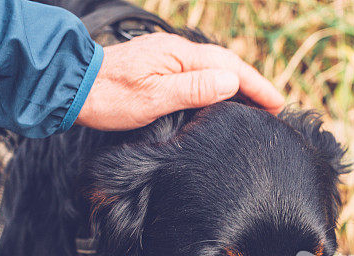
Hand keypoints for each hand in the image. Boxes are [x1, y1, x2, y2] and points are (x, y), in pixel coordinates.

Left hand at [75, 32, 283, 130]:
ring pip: (211, 69)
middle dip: (251, 84)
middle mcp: (176, 52)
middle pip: (225, 65)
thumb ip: (193, 89)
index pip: (230, 68)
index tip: (278, 103)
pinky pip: (196, 73)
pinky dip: (214, 84)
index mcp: (180, 55)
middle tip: (273, 106)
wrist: (75, 88)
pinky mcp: (157, 68)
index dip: (256, 86)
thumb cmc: (110, 97)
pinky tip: (216, 98)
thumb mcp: (154, 98)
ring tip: (253, 104)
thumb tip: (231, 82)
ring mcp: (166, 58)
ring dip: (235, 84)